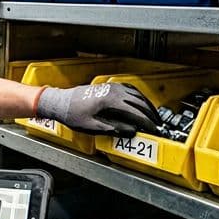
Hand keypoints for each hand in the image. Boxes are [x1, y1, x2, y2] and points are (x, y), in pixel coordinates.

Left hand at [37, 82, 158, 137]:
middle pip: (139, 102)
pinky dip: (139, 97)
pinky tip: (141, 103)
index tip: (155, 130)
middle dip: (151, 114)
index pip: (136, 112)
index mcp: (110, 101)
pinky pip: (130, 89)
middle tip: (158, 124)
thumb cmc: (73, 114)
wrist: (61, 102)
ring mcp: (112, 87)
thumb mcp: (92, 126)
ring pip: (136, 95)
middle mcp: (113, 91)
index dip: (147, 122)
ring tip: (153, 116)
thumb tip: (131, 132)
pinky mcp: (109, 86)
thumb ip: (114, 129)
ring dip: (147, 105)